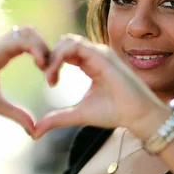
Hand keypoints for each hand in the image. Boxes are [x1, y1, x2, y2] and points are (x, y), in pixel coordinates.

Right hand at [0, 26, 49, 134]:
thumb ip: (17, 114)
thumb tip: (34, 129)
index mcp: (1, 54)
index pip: (28, 42)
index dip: (43, 53)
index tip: (48, 74)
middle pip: (30, 32)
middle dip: (46, 47)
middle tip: (50, 70)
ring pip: (27, 31)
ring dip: (42, 46)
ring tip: (45, 66)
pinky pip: (20, 40)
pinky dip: (35, 49)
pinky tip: (40, 65)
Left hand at [33, 34, 166, 138]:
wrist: (138, 117)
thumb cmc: (113, 113)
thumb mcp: (78, 114)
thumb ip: (57, 118)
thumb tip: (35, 132)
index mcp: (90, 63)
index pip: (65, 51)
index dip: (52, 62)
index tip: (50, 83)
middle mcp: (95, 55)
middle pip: (64, 42)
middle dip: (50, 57)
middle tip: (48, 79)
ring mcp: (99, 53)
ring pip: (68, 41)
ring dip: (53, 57)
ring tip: (50, 78)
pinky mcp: (102, 56)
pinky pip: (74, 47)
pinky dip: (59, 57)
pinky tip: (55, 75)